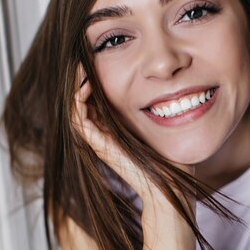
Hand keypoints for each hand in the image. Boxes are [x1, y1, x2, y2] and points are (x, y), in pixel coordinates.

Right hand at [72, 65, 194, 208]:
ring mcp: (99, 142)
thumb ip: (160, 113)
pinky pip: (78, 120)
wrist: (168, 187)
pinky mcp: (99, 146)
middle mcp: (104, 137)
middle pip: (83, 105)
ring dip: (76, 88)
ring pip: (75, 111)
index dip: (94, 84)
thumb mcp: (164, 129)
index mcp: (116, 133)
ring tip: (82, 69)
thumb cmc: (171, 163)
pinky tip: (86, 85)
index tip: (99, 63)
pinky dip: (77, 102)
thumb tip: (173, 93)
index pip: (96, 104)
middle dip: (82, 82)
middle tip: (85, 62)